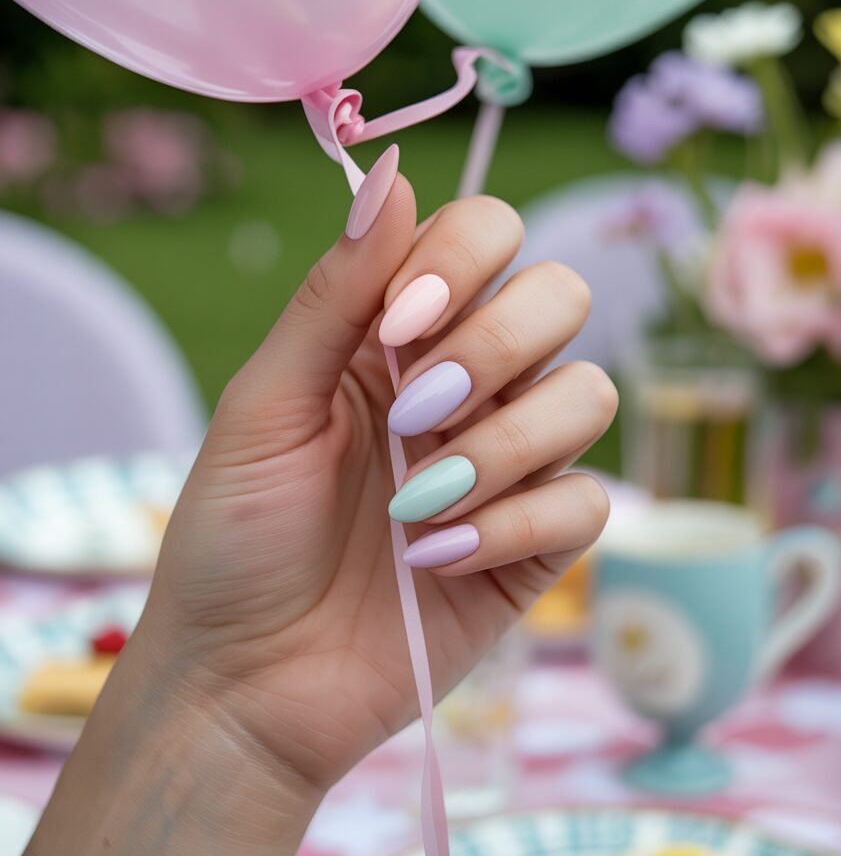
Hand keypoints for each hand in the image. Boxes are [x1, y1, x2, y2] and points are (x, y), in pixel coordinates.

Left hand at [140, 148, 616, 793]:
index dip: (462, 262)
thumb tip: (390, 173)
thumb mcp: (266, 405)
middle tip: (414, 413)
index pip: (488, 235)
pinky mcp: (537, 546)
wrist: (245, 681)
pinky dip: (516, 526)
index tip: (397, 325)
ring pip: (590, 393)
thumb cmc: (236, 536)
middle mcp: (468, 384)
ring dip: (505, 446)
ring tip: (416, 506)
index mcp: (400, 335)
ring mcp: (510, 464)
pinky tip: (438, 559)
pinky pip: (586, 502)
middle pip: (562, 298)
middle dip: (494, 348)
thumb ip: (333, 294)